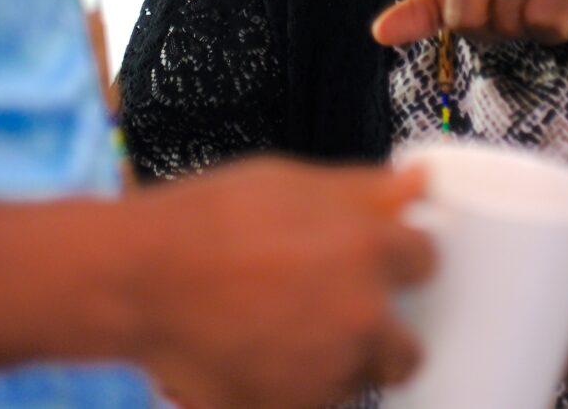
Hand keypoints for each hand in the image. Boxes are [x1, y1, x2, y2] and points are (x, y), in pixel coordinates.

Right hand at [131, 156, 433, 408]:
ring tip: (287, 327)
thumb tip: (415, 184)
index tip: (381, 254)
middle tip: (335, 304)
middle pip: (407, 344)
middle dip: (379, 327)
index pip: (426, 260)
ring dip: (340, 359)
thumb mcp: (290, 181)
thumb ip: (364, 189)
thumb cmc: (208, 221)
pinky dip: (299, 385)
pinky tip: (263, 351)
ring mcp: (327, 375)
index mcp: (367, 252)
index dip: (400, 255)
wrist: (141, 280)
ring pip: (359, 378)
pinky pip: (316, 404)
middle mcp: (359, 318)